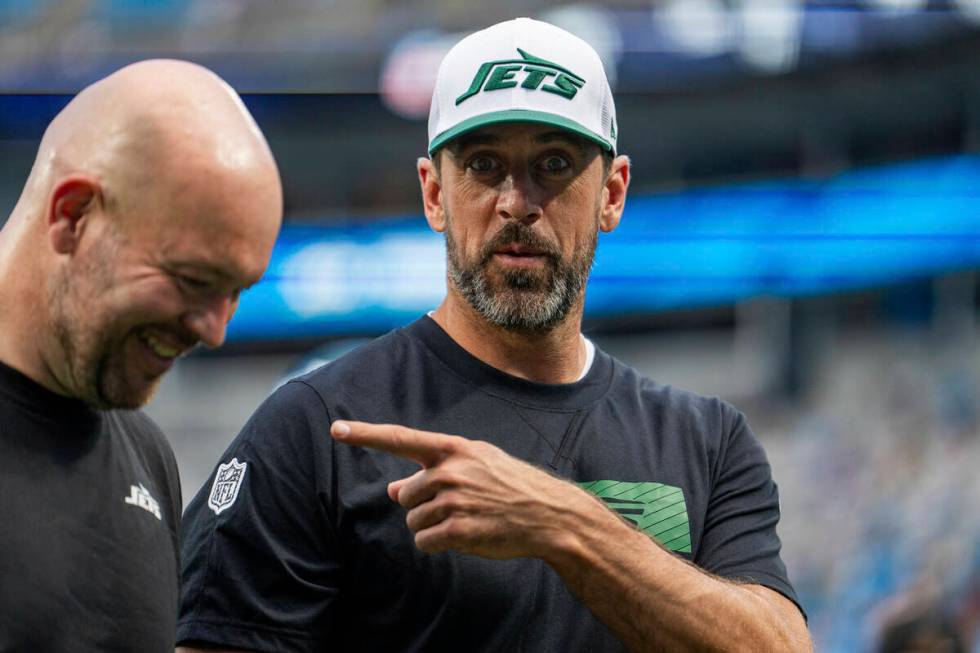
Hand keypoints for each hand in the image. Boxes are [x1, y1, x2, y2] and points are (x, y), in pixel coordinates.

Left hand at [330, 420, 598, 559]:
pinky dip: (438, 544)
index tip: (335, 429)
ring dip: (433, 526)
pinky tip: (466, 536)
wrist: (548, 514)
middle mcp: (450, 471)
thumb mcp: (476, 465)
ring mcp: (454, 500)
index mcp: (453, 449)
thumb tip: (394, 490)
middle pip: (406, 496)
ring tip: (467, 519)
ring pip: (414, 521)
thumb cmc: (510, 485)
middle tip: (459, 506)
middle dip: (423, 505)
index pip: (400, 439)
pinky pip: (425, 541)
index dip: (365, 434)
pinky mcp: (458, 530)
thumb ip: (434, 471)